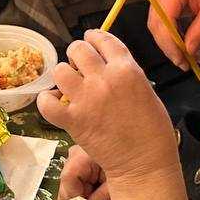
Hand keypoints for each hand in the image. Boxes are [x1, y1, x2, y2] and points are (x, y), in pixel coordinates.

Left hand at [37, 32, 186, 199]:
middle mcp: (103, 78)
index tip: (90, 39)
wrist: (145, 164)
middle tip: (79, 66)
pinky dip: (47, 102)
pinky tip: (55, 105)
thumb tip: (107, 65)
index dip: (94, 36)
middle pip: (78, 49)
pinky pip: (46, 102)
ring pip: (60, 70)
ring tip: (68, 86)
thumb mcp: (146, 90)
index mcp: (126, 69)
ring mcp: (86, 98)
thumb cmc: (154, 131)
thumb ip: (126, 73)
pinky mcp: (72, 120)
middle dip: (76, 54)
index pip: (103, 39)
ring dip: (63, 76)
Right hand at [149, 0, 199, 65]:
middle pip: (156, 23)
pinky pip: (161, 21)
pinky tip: (185, 47)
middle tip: (184, 64)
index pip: (164, 17)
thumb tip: (188, 52)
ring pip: (156, 24)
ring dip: (170, 44)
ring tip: (188, 59)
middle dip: (168, 46)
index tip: (181, 60)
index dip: (169, 41)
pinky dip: (171, 36)